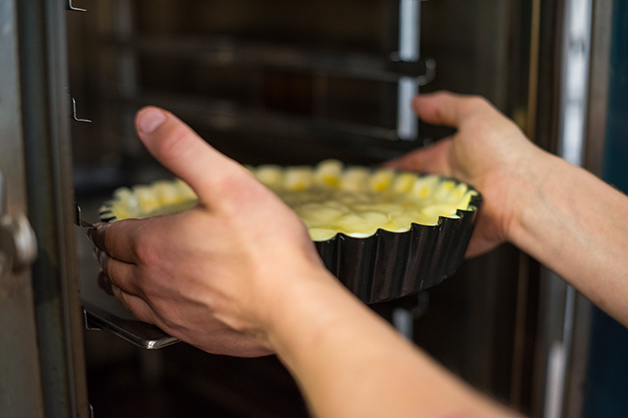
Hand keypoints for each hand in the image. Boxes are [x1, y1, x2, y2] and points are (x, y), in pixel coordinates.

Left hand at [89, 107, 332, 356]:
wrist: (292, 306)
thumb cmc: (267, 249)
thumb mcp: (226, 182)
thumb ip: (183, 150)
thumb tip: (149, 121)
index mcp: (158, 245)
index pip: (116, 236)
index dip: (108, 228)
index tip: (106, 227)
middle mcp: (158, 282)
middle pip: (117, 270)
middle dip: (111, 257)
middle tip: (111, 250)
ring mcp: (174, 313)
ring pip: (131, 301)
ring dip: (123, 287)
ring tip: (122, 279)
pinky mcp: (194, 334)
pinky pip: (157, 323)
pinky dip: (149, 312)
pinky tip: (162, 308)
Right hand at [385, 91, 540, 256]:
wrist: (523, 193)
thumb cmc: (506, 155)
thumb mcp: (474, 115)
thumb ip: (446, 106)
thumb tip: (419, 102)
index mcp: (452, 159)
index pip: (414, 163)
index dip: (394, 167)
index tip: (376, 173)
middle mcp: (453, 186)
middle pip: (413, 192)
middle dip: (392, 195)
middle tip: (371, 196)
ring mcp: (455, 211)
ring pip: (419, 216)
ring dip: (403, 217)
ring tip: (382, 216)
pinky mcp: (460, 235)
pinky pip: (435, 240)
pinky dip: (421, 240)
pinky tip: (406, 238)